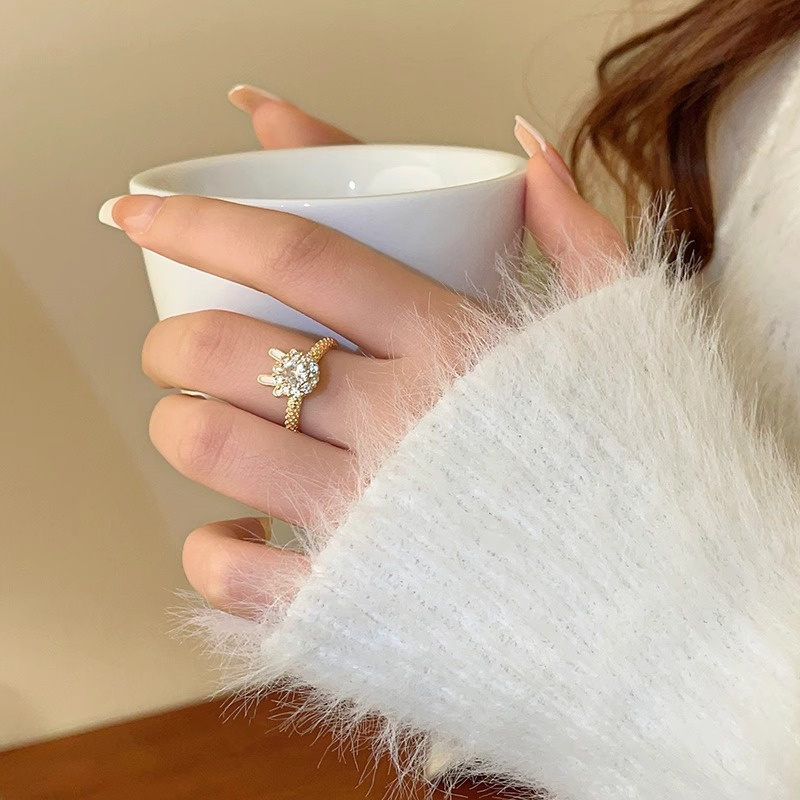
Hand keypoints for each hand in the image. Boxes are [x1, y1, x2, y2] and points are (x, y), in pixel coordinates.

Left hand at [100, 87, 624, 616]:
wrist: (677, 615)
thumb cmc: (646, 468)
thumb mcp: (625, 329)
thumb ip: (572, 231)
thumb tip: (525, 149)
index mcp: (452, 347)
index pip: (296, 254)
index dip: (200, 223)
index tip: (139, 212)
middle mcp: (400, 426)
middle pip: (229, 352)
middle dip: (172, 344)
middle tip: (179, 352)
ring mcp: (370, 523)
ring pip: (211, 448)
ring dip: (179, 428)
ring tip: (198, 426)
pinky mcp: (352, 611)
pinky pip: (231, 569)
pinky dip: (211, 546)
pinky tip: (236, 529)